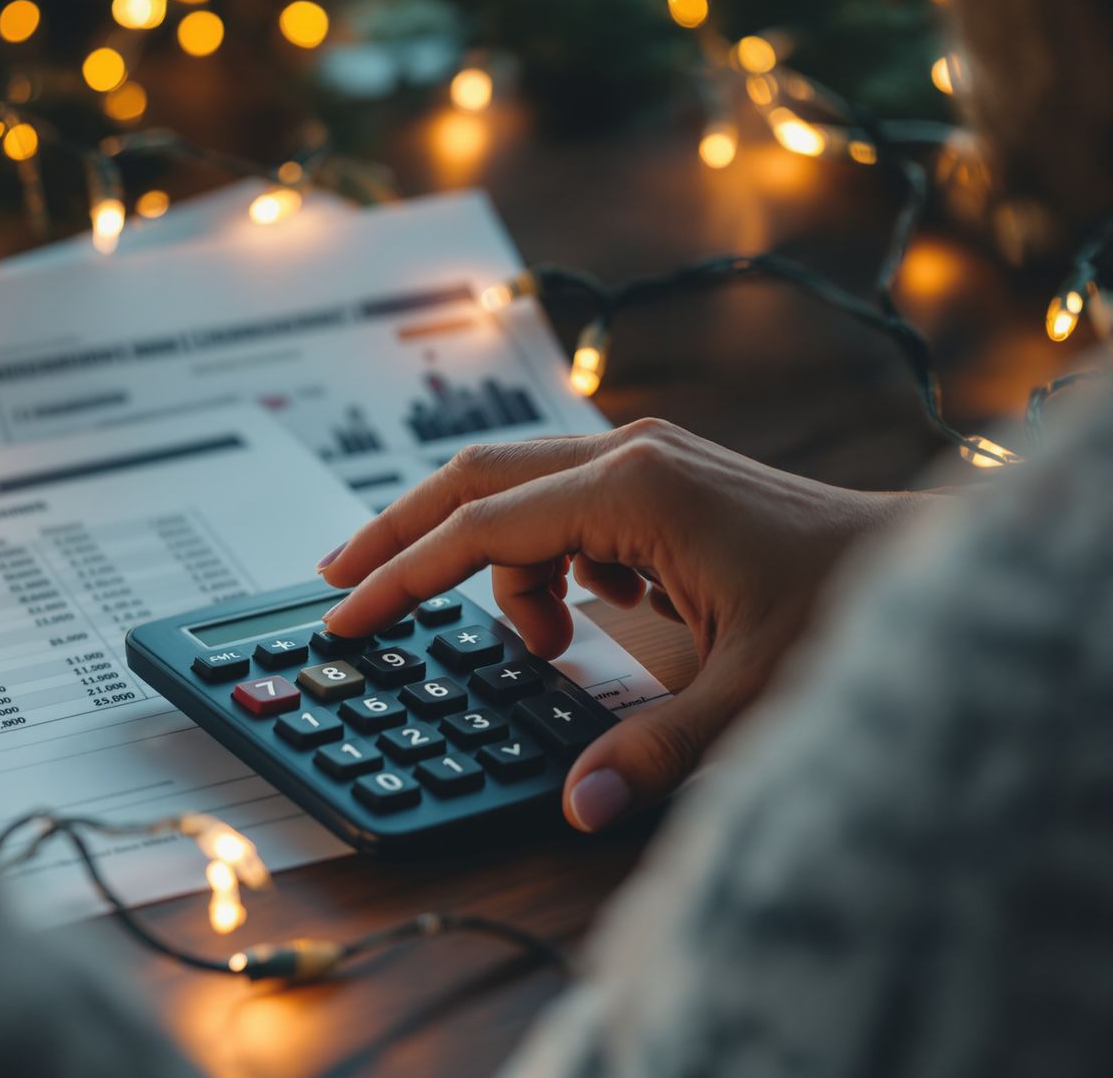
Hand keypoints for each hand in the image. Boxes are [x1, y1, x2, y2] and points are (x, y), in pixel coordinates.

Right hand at [316, 418, 922, 831]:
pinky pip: (566, 509)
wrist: (925, 564)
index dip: (402, 578)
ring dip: (497, 565)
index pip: (479, 529)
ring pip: (518, 492)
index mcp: (635, 491)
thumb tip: (575, 808)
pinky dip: (549, 561)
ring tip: (540, 650)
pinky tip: (599, 614)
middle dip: (401, 533)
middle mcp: (631, 456)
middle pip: (475, 478)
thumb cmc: (850, 608)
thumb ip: (652, 751)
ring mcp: (646, 460)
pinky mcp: (661, 480)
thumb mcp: (749, 695)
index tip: (346, 616)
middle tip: (340, 584)